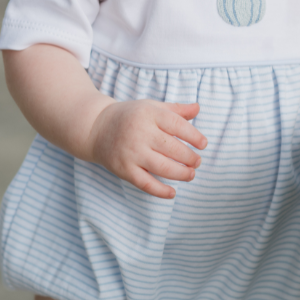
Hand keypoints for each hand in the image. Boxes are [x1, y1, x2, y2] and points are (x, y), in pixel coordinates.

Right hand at [88, 100, 206, 198]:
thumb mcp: (151, 107)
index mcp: (149, 114)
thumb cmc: (130, 116)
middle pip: (171, 148)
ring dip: (181, 174)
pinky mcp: (124, 169)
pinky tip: (173, 193)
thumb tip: (198, 108)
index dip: (194, 136)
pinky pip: (145, 183)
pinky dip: (160, 191)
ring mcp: (131, 153)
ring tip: (191, 174)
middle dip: (189, 158)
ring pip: (162, 167)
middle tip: (198, 162)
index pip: (177, 125)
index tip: (203, 144)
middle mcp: (140, 133)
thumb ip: (175, 109)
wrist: (96, 128)